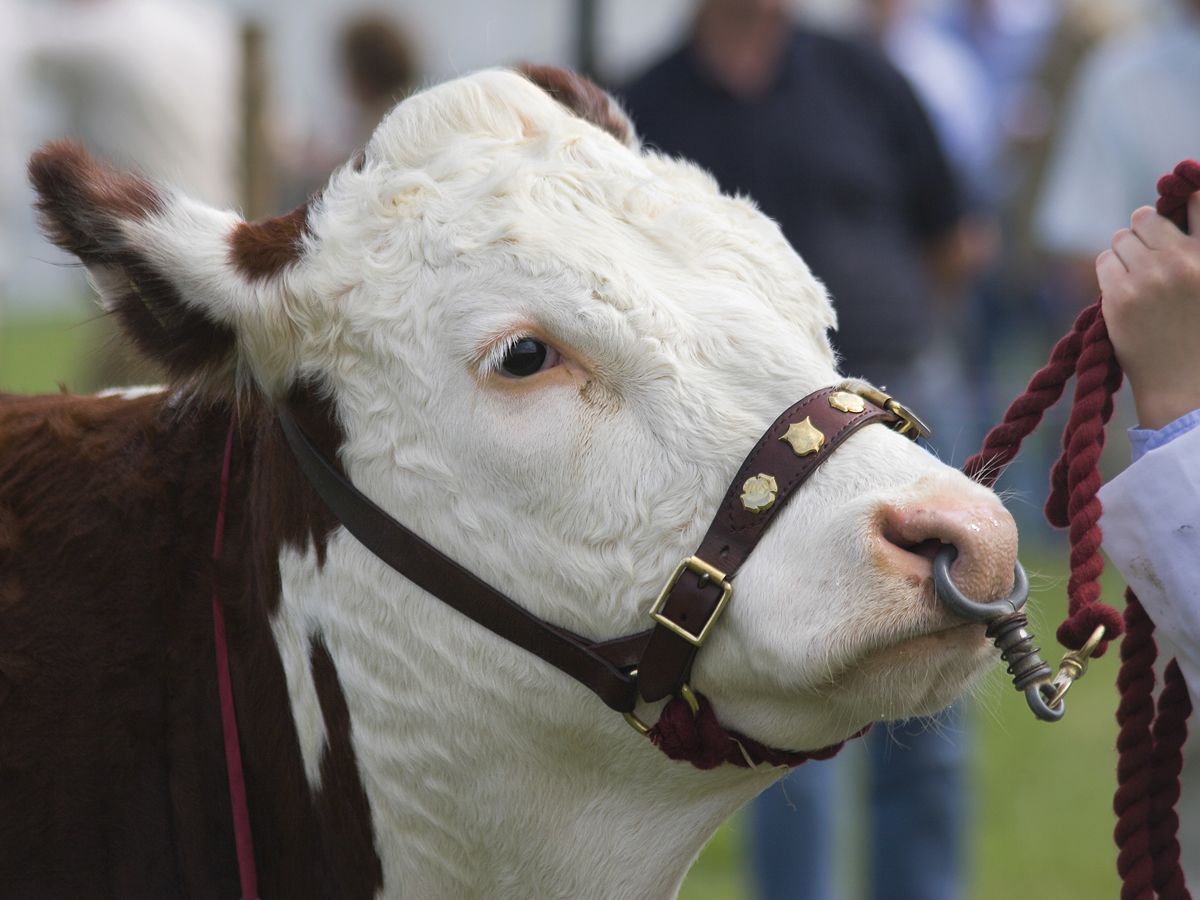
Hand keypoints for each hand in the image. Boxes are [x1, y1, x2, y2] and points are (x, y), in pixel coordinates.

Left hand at [1097, 193, 1199, 429]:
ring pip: (1120, 238)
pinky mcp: (1119, 297)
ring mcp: (1149, 278)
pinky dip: (1111, 271)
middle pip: (1145, 217)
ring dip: (1126, 252)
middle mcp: (1183, 261)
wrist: (1185, 385)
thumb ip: (1197, 251)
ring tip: (1138, 276)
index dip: (1182, 201)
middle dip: (1144, 231)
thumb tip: (1179, 210)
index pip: (1197, 200)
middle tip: (1149, 253)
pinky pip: (1104, 261)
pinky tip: (1123, 290)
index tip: (1175, 212)